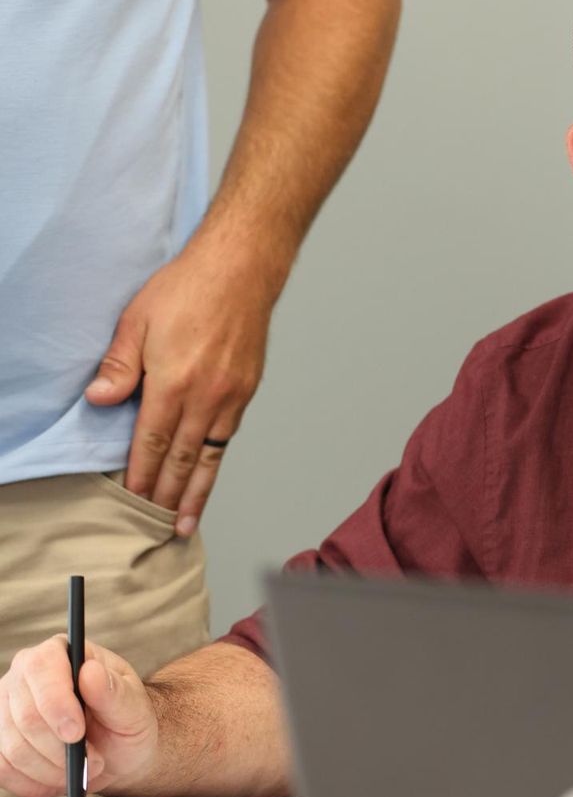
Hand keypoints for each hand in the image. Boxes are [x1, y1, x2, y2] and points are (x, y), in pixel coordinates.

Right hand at [0, 637, 160, 796]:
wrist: (116, 748)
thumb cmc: (126, 719)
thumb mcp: (134, 705)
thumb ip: (114, 691)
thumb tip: (90, 671)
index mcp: (59, 652)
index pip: (41, 668)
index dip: (55, 704)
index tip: (76, 733)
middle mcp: (23, 676)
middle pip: (25, 716)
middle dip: (61, 748)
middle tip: (94, 761)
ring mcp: (4, 709)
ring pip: (13, 749)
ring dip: (52, 770)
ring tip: (84, 770)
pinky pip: (3, 770)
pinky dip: (34, 783)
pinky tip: (59, 781)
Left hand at [84, 241, 278, 534]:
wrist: (242, 269)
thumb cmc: (188, 288)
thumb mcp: (137, 320)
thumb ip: (120, 365)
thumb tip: (101, 400)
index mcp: (175, 381)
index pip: (154, 442)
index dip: (142, 474)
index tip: (133, 498)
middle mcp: (208, 395)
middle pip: (185, 458)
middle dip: (169, 495)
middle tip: (159, 526)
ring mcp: (232, 394)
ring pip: (212, 454)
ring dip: (198, 491)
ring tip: (186, 520)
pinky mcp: (246, 388)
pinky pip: (229, 434)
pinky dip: (217, 460)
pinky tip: (209, 472)